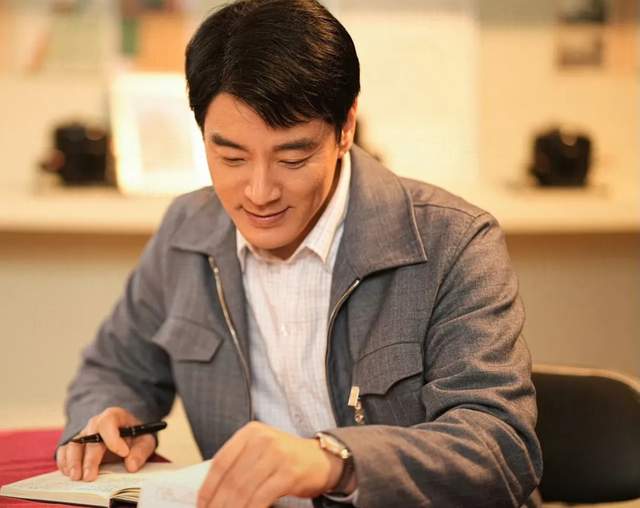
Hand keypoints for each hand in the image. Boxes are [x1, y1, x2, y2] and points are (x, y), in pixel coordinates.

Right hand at [56, 407, 156, 481]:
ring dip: (73, 461)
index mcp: (114, 416)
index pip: (109, 422)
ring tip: (76, 477)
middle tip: (90, 476)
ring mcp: (83, 433)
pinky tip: (69, 473)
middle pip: (90, 437)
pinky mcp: (75, 445)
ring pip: (74, 444)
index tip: (123, 453)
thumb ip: (141, 451)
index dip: (114, 438)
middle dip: (90, 458)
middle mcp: (96, 423)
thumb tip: (131, 465)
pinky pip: (64, 451)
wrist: (124, 433)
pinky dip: (64, 462)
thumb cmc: (134, 436)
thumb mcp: (145, 440)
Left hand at [197, 421, 348, 507]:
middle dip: (218, 504)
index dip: (208, 488)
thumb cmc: (285, 460)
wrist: (321, 460)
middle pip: (231, 478)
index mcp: (250, 433)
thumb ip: (238, 464)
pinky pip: (261, 497)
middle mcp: (262, 439)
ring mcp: (276, 455)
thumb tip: (211, 494)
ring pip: (244, 489)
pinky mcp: (288, 472)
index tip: (202, 505)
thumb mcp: (260, 451)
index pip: (220, 462)